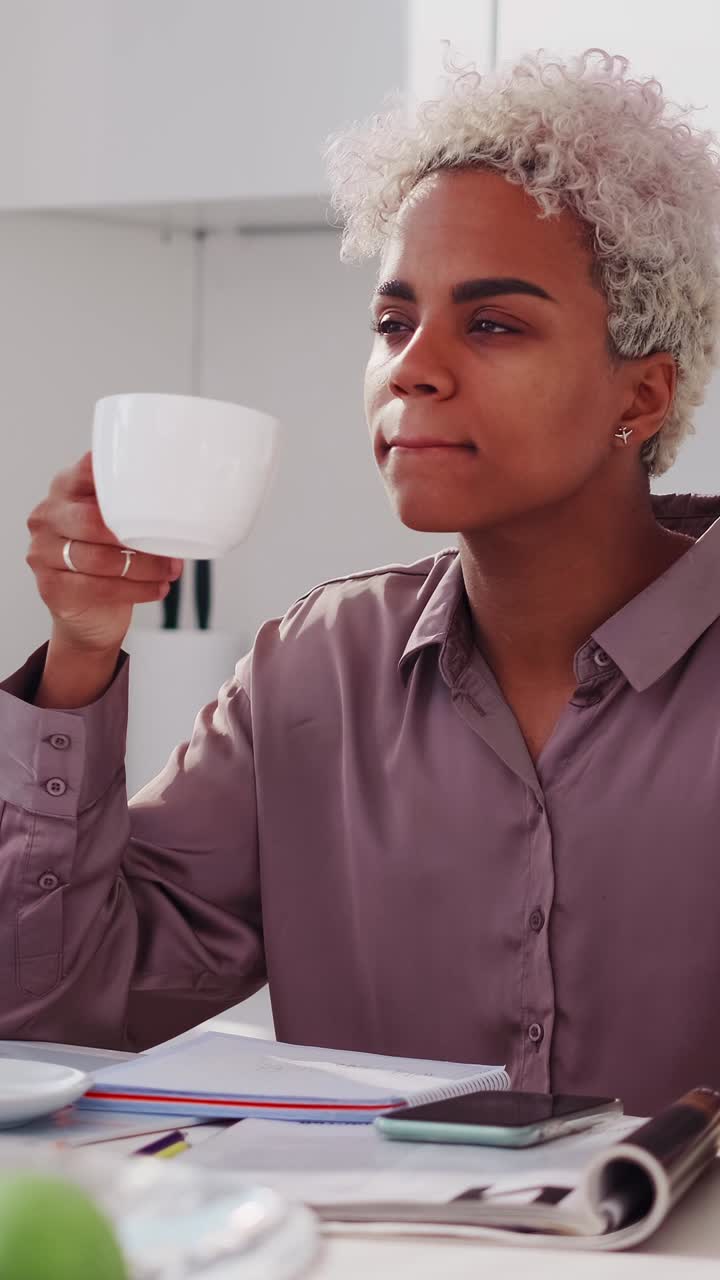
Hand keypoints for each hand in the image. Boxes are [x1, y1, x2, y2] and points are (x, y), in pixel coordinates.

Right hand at [26, 452, 182, 656]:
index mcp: (66, 487)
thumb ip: (134, 506)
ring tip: (170, 571)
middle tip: (169, 545)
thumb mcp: (118, 524)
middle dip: (137, 537)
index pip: (88, 471)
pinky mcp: (50, 585)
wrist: (91, 612)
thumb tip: (181, 503)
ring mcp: (43, 550)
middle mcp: (48, 515)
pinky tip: (158, 588)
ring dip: (144, 567)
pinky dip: (136, 589)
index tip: (150, 487)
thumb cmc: (109, 558)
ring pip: (100, 558)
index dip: (117, 479)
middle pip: (92, 521)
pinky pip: (98, 587)